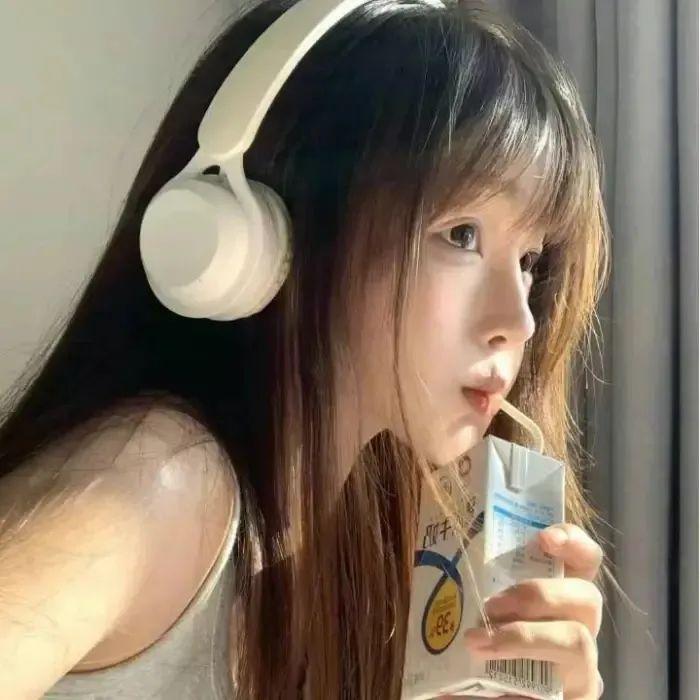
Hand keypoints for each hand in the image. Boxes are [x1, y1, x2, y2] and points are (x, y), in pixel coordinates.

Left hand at [455, 523, 604, 699]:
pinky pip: (556, 691)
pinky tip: (492, 690)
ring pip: (577, 642)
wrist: (470, 693)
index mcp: (559, 597)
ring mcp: (582, 669)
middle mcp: (579, 628)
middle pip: (587, 597)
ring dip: (524, 637)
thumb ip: (471, 587)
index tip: (544, 537)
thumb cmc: (476, 649)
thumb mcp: (473, 611)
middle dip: (538, 593)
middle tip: (490, 604)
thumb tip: (442, 552)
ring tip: (477, 643)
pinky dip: (518, 689)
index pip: (583, 559)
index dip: (572, 541)